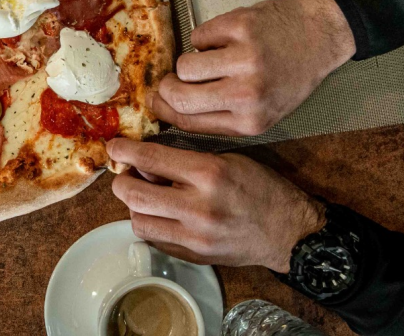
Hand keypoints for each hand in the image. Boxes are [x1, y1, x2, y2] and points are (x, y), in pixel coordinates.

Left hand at [109, 139, 325, 271]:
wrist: (289, 232)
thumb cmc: (260, 189)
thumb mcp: (227, 159)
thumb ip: (185, 159)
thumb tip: (145, 163)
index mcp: (209, 173)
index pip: (150, 159)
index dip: (124, 150)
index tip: (114, 146)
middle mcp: (199, 207)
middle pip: (134, 194)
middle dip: (121, 180)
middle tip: (125, 173)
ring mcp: (195, 237)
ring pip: (139, 222)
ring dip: (133, 206)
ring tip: (145, 195)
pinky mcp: (195, 256)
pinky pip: (155, 240)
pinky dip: (151, 225)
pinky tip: (160, 214)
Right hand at [151, 0, 355, 135]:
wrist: (318, 37)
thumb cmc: (287, 78)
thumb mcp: (262, 112)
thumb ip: (220, 116)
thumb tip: (166, 108)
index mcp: (250, 122)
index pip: (188, 121)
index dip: (163, 110)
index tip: (154, 100)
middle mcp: (248, 94)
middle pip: (179, 96)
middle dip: (166, 87)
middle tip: (169, 80)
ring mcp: (244, 59)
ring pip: (184, 65)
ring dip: (189, 60)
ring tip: (208, 59)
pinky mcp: (240, 27)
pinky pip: (198, 36)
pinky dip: (206, 37)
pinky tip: (225, 39)